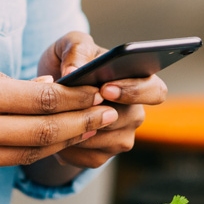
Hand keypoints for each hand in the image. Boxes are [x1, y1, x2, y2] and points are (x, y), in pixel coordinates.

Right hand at [0, 53, 115, 184]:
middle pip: (44, 135)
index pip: (42, 102)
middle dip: (81, 125)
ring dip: (61, 143)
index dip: (76, 100)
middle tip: (105, 115)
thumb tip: (51, 94)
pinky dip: (25, 151)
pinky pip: (2, 164)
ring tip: (85, 130)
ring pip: (28, 155)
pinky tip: (44, 141)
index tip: (97, 95)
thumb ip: (9, 82)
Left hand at [36, 32, 167, 167]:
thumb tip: (74, 70)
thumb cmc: (68, 62)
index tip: (105, 89)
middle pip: (131, 119)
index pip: (155, 91)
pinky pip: (90, 158)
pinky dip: (70, 149)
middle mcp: (134, 111)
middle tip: (76, 107)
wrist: (48, 93)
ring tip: (55, 118)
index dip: (135, 92)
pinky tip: (53, 136)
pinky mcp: (103, 155)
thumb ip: (76, 49)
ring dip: (82, 130)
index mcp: (137, 82)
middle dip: (101, 113)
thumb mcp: (70, 45)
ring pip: (109, 141)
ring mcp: (121, 135)